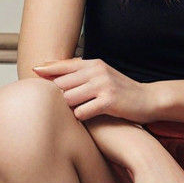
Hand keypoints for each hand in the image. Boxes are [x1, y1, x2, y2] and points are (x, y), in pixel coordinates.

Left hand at [32, 58, 157, 123]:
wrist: (150, 100)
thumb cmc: (123, 91)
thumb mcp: (103, 76)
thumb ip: (83, 74)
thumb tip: (56, 73)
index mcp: (95, 64)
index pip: (65, 64)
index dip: (48, 68)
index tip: (33, 70)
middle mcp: (97, 71)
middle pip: (62, 83)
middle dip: (57, 95)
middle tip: (55, 104)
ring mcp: (103, 85)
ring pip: (69, 98)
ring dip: (68, 108)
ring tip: (74, 112)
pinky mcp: (109, 101)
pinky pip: (82, 111)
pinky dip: (80, 116)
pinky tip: (85, 118)